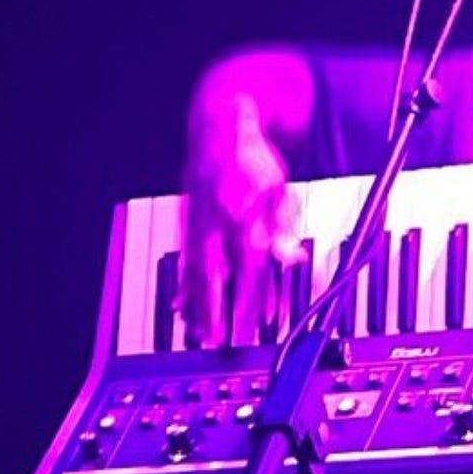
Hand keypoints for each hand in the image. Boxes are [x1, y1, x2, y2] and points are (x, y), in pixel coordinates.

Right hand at [180, 95, 303, 345]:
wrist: (218, 130)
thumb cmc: (254, 163)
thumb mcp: (281, 191)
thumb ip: (285, 227)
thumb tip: (292, 258)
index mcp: (243, 218)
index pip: (250, 270)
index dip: (253, 301)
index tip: (254, 327)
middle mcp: (216, 225)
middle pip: (215, 278)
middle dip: (215, 312)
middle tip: (215, 342)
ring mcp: (197, 225)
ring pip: (194, 272)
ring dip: (196, 305)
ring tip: (197, 334)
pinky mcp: (186, 223)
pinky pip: (183, 260)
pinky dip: (182, 284)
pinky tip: (180, 306)